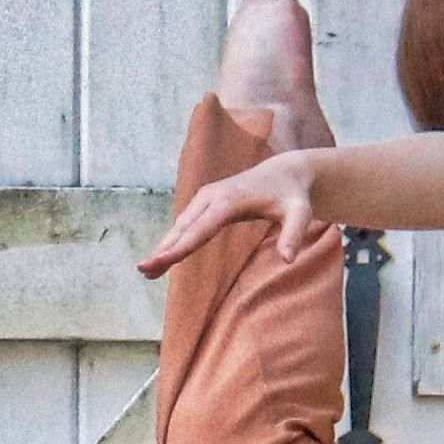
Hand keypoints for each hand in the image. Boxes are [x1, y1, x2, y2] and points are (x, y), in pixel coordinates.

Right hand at [138, 147, 332, 275]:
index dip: (179, 247)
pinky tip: (163, 257)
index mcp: (229, 201)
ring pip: (180, 226)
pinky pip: (186, 224)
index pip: (200, 229)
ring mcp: (206, 198)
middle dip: (163, 249)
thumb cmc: (293, 196)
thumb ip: (293, 234)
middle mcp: (212, 197)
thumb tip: (288, 260)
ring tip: (147, 271)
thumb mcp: (301, 213)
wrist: (286, 172)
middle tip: (143, 270)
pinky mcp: (205, 202)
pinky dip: (172, 240)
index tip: (160, 261)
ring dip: (164, 247)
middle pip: (183, 227)